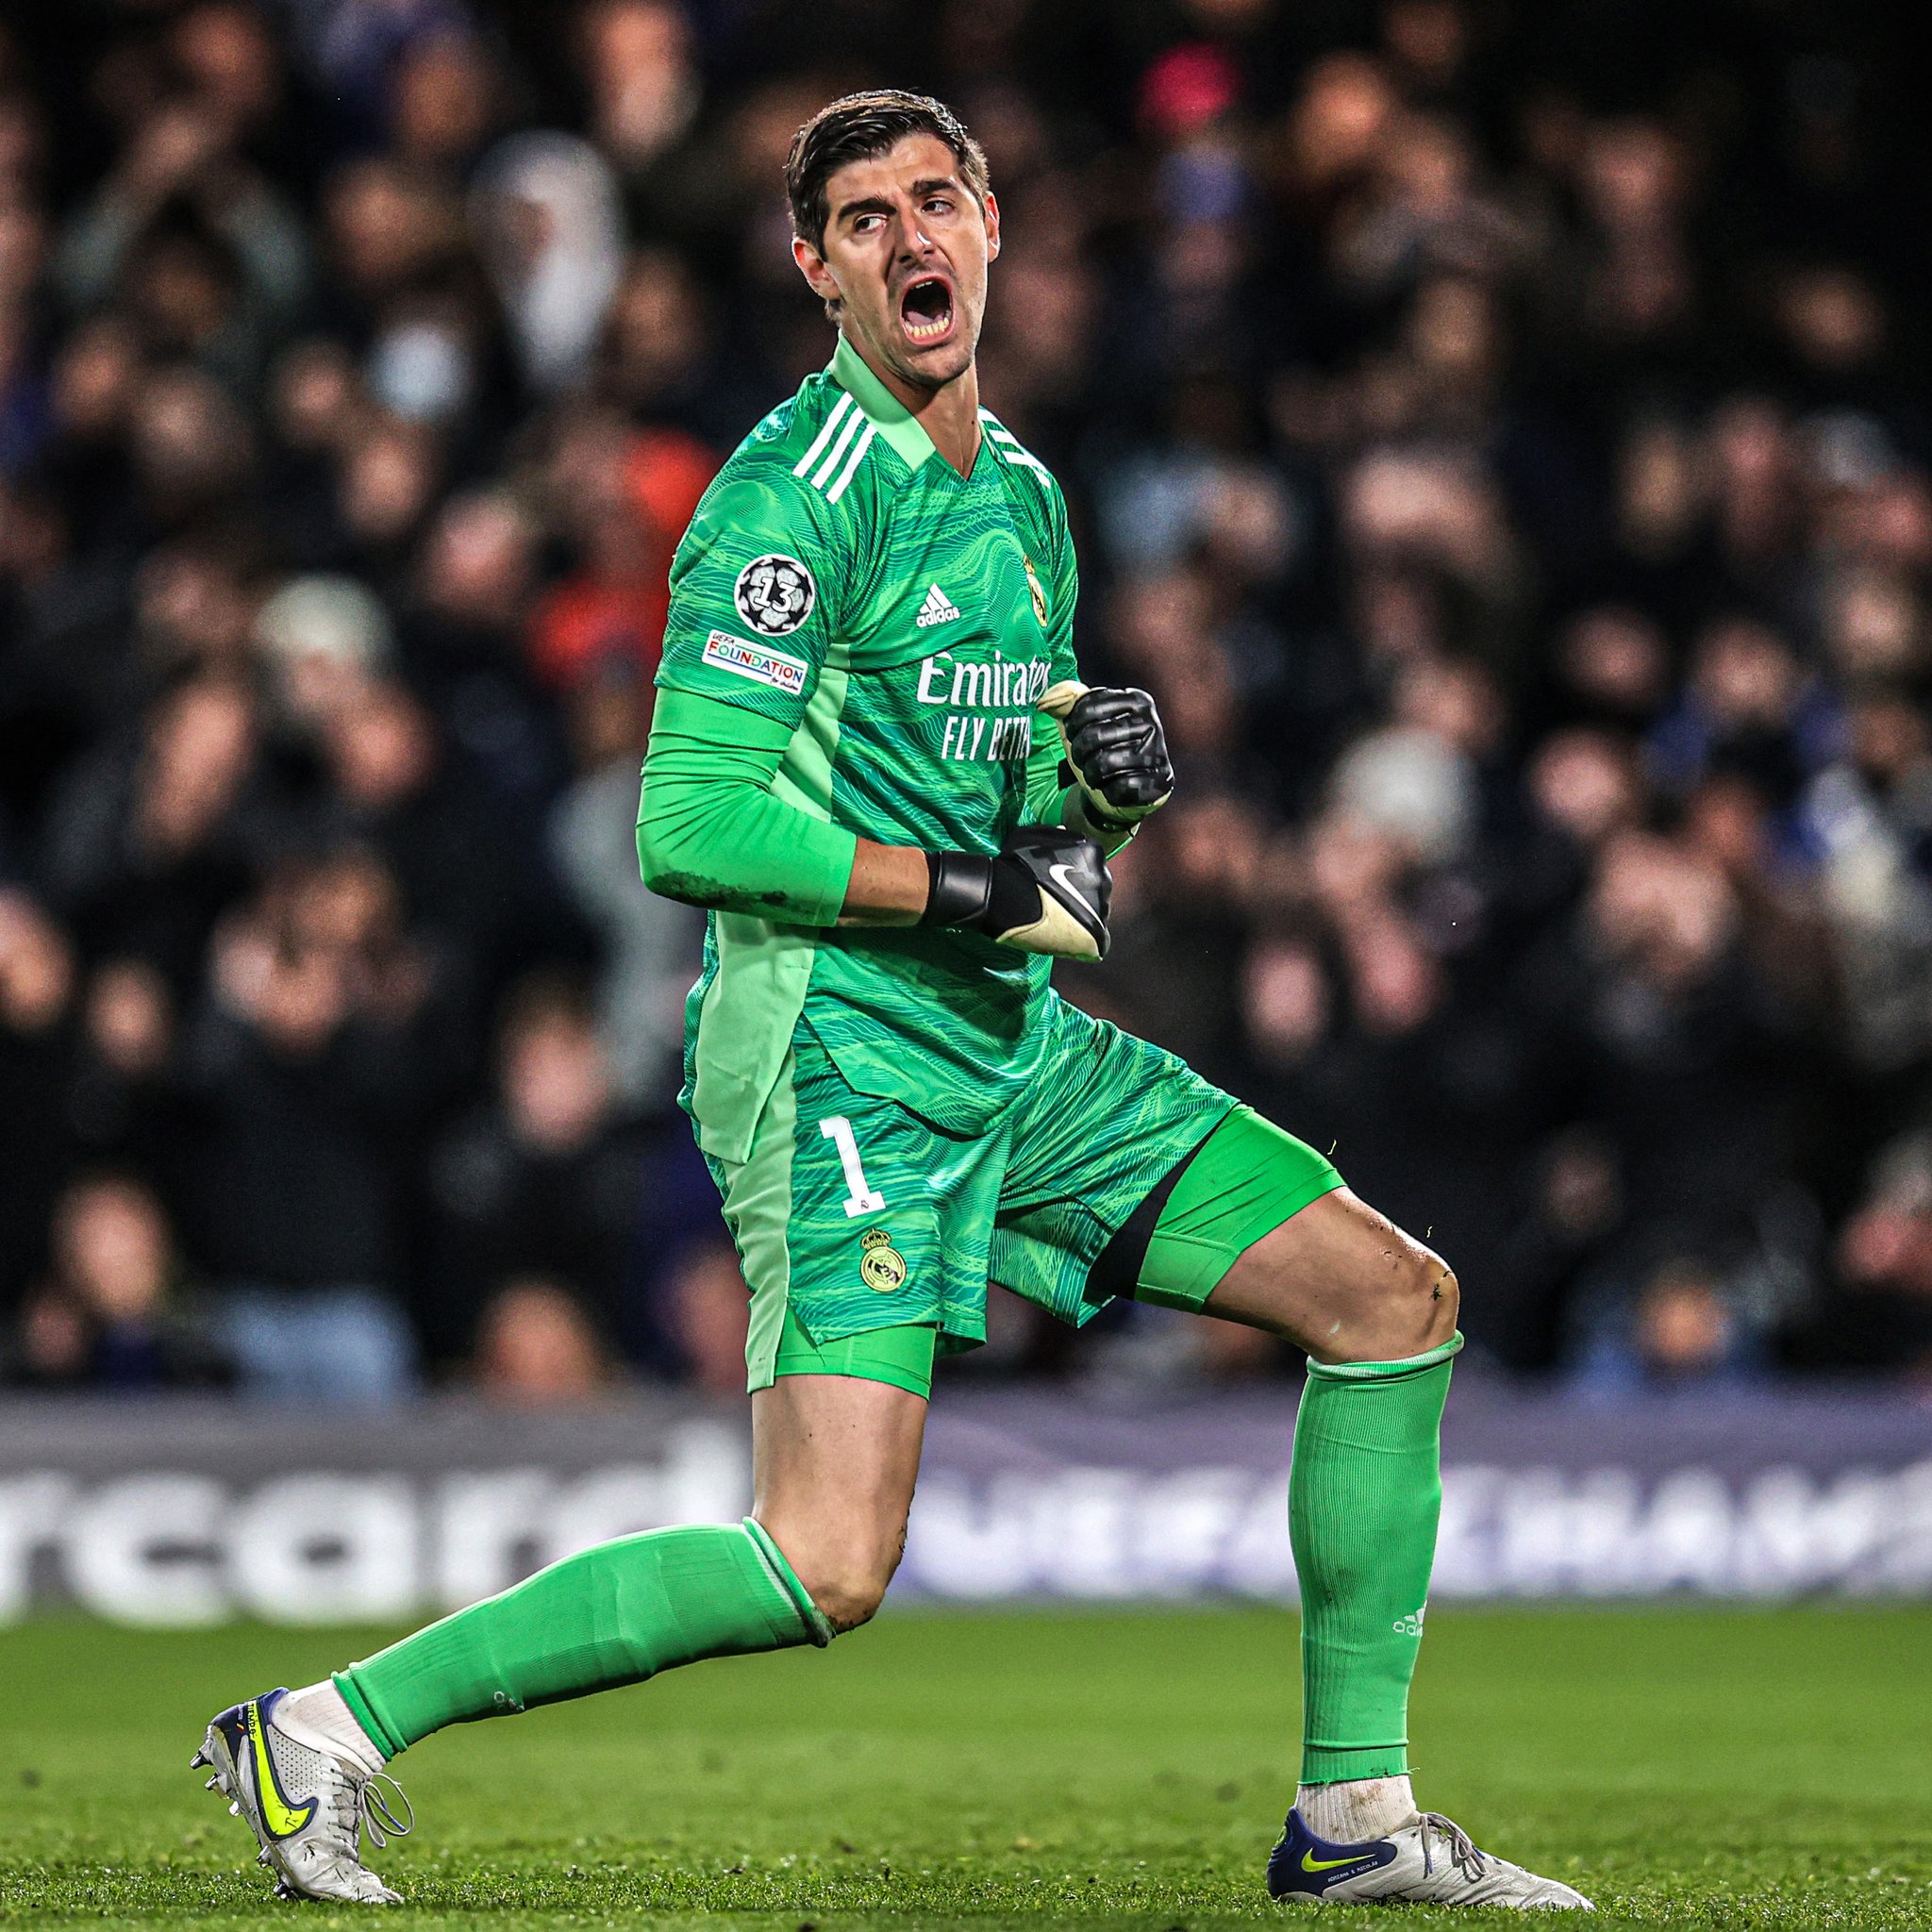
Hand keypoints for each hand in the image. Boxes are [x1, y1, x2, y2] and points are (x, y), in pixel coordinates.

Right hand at [922, 826, 1110, 959]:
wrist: (1006, 896)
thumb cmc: (1014, 864)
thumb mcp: (1030, 837)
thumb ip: (1053, 836)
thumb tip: (1065, 832)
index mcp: (1092, 853)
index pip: (1092, 868)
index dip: (1075, 879)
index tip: (1058, 886)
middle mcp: (1103, 878)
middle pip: (1097, 891)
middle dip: (1082, 898)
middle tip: (1056, 905)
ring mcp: (1102, 907)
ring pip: (1098, 915)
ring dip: (1083, 918)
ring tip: (1057, 923)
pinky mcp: (1096, 934)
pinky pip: (1098, 941)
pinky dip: (1085, 942)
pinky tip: (1066, 941)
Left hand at [1039, 681, 1172, 827]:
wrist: (1125, 787)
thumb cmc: (1102, 749)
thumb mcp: (1083, 722)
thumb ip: (1065, 703)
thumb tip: (1045, 701)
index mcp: (1136, 700)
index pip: (1087, 708)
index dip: (1071, 727)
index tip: (1074, 736)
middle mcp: (1151, 723)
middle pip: (1094, 736)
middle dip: (1079, 753)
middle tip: (1083, 760)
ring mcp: (1158, 753)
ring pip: (1104, 764)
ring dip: (1091, 775)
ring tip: (1096, 775)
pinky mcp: (1160, 782)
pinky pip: (1121, 788)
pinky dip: (1109, 792)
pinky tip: (1113, 788)